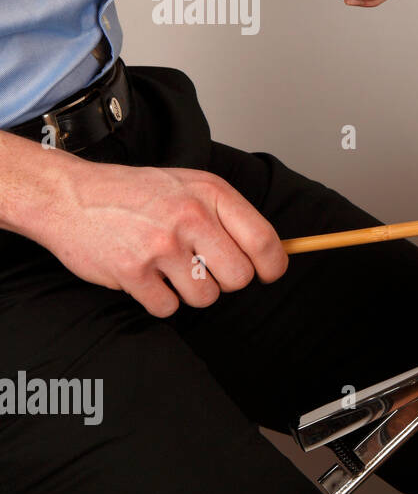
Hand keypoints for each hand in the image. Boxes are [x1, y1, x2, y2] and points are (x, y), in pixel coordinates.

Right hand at [32, 159, 287, 317]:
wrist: (70, 195)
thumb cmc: (136, 193)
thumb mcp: (190, 186)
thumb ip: (228, 214)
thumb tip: (272, 253)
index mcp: (211, 193)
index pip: (263, 241)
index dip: (272, 266)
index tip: (266, 273)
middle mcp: (190, 216)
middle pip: (239, 277)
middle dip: (226, 281)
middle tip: (206, 269)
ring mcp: (160, 245)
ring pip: (205, 298)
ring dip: (191, 292)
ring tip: (170, 268)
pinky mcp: (132, 271)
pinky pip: (168, 308)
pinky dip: (160, 300)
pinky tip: (147, 277)